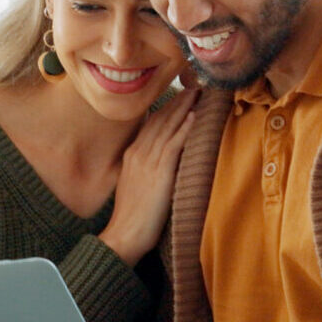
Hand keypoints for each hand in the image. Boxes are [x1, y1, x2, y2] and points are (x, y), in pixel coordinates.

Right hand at [98, 86, 198, 264]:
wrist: (125, 234)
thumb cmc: (131, 217)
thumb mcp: (133, 185)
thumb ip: (143, 169)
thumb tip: (157, 163)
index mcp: (131, 155)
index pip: (150, 124)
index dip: (166, 109)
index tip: (178, 96)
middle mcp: (138, 153)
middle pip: (159, 120)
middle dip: (176, 102)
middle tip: (191, 87)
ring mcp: (148, 161)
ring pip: (167, 127)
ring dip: (183, 108)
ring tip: (196, 94)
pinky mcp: (159, 172)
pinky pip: (173, 144)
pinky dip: (184, 128)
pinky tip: (193, 116)